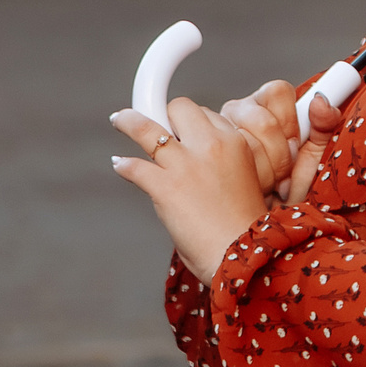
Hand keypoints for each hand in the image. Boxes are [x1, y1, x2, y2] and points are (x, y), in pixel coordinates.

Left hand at [109, 101, 273, 280]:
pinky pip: (135, 166)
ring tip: (120, 119)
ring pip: (147, 128)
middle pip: (181, 108)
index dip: (193, 124)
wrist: (243, 257)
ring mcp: (186, 165)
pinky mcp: (165, 187)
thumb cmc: (244, 228)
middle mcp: (211, 146)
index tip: (184, 133)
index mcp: (236, 143)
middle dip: (169, 117)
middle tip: (160, 130)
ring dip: (130, 121)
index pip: (208, 113)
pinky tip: (119, 165)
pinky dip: (124, 166)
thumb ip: (222, 163)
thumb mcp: (246, 181)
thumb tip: (192, 161)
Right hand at [218, 80, 346, 205]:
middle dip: (279, 154)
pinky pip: (229, 165)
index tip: (296, 144)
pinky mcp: (208, 157)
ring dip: (266, 171)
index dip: (290, 121)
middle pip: (262, 120)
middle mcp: (241, 114)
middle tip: (284, 171)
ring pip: (245, 143)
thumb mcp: (315, 158)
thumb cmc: (293, 192)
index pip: (276, 91)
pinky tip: (254, 190)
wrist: (272, 225)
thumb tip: (321, 102)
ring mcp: (221, 135)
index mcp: (267, 106)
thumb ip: (325, 125)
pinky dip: (251, 182)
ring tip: (271, 184)